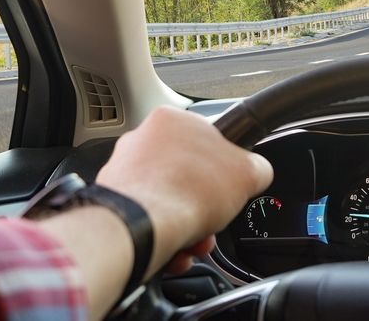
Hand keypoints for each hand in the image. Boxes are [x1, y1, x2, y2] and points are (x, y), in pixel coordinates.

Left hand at [96, 106, 272, 274]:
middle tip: (215, 220)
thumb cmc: (189, 191)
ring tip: (195, 242)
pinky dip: (162, 235)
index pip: (208, 140)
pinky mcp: (110, 202)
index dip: (224, 169)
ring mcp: (122, 170)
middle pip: (187, 174)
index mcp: (172, 119)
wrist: (141, 227)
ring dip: (187, 225)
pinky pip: (145, 218)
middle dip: (205, 204)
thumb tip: (257, 173)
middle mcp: (141, 139)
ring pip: (167, 200)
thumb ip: (257, 167)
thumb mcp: (248, 173)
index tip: (229, 187)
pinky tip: (174, 249)